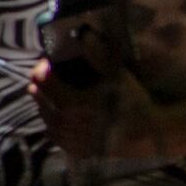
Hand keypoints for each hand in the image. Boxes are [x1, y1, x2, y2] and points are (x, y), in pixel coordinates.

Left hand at [32, 56, 175, 166]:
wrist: (147, 134)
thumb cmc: (133, 103)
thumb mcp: (118, 76)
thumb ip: (99, 56)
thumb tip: (86, 35)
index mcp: (74, 101)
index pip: (47, 82)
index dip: (43, 70)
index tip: (45, 63)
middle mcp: (68, 121)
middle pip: (43, 101)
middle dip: (39, 87)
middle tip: (38, 78)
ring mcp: (71, 138)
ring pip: (47, 120)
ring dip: (42, 105)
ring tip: (41, 95)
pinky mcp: (77, 150)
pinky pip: (56, 137)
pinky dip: (51, 125)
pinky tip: (53, 118)